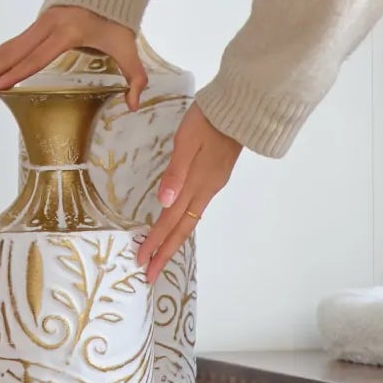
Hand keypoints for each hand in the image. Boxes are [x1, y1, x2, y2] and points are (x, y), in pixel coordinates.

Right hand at [0, 6, 147, 112]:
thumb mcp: (128, 47)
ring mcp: (37, 25)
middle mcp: (46, 27)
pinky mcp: (33, 27)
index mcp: (67, 32)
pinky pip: (8, 46)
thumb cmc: (115, 18)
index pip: (35, 59)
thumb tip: (133, 104)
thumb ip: (135, 77)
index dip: (13, 75)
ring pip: (3, 49)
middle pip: (9, 54)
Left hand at [136, 103, 241, 284]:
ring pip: (189, 219)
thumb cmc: (209, 120)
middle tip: (149, 274)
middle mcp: (206, 189)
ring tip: (160, 256)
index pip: (172, 220)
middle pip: (182, 228)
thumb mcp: (187, 142)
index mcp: (198, 184)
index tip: (141, 262)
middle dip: (165, 252)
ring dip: (173, 240)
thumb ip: (175, 172)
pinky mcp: (214, 176)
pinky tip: (177, 224)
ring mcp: (212, 184)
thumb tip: (164, 203)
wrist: (241, 108)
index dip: (156, 241)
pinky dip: (182, 223)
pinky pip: (195, 208)